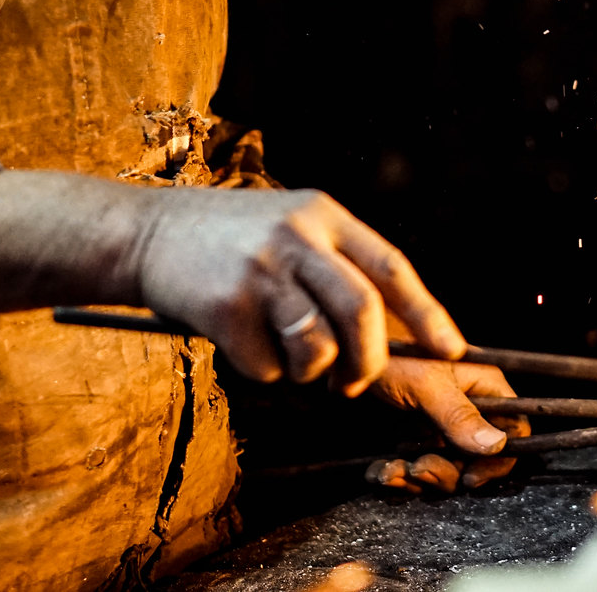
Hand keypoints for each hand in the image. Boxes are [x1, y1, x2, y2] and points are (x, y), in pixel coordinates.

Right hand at [127, 187, 466, 395]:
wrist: (146, 232)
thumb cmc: (228, 239)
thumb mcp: (289, 226)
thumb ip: (334, 263)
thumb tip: (393, 328)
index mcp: (323, 215)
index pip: (391, 268)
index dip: (427, 313)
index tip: (450, 348)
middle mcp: (297, 237)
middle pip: (363, 313)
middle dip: (368, 361)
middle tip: (354, 381)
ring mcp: (261, 270)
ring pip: (318, 348)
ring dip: (309, 370)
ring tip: (286, 356)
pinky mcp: (226, 306)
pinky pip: (267, 366)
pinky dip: (261, 370)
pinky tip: (240, 343)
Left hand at [366, 357, 531, 490]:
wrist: (344, 352)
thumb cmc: (390, 353)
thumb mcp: (426, 383)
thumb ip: (461, 415)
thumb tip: (498, 445)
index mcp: (482, 386)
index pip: (513, 429)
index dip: (498, 459)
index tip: (470, 477)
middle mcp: (467, 407)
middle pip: (477, 458)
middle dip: (447, 472)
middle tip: (418, 470)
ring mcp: (439, 423)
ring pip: (445, 467)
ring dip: (417, 477)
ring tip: (391, 470)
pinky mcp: (412, 435)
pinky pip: (415, 468)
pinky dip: (397, 476)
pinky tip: (379, 471)